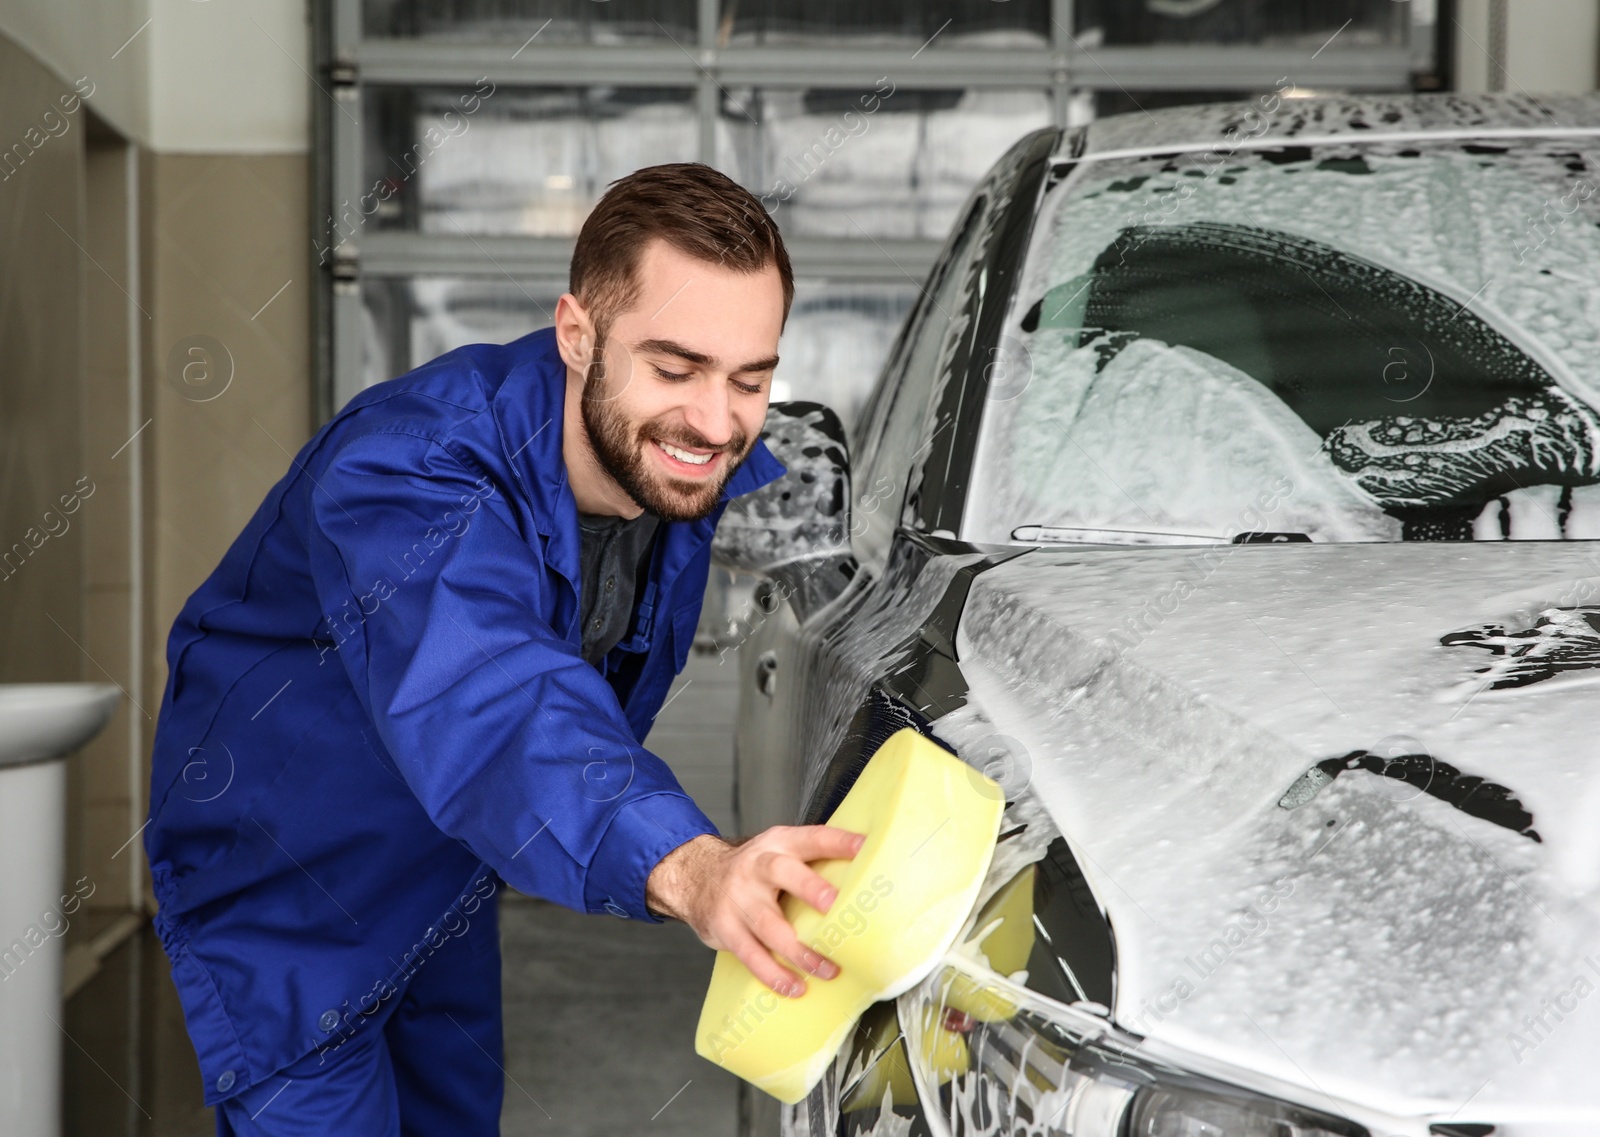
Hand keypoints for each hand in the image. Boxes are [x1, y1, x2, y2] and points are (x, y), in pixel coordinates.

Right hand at [646, 826, 865, 996]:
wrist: (697, 877)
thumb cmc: (753, 869)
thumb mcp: (779, 851)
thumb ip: (813, 861)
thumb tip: (868, 875)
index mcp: (778, 844)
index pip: (812, 838)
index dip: (839, 842)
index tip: (865, 848)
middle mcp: (757, 867)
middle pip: (783, 874)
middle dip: (810, 888)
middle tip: (834, 906)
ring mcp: (739, 898)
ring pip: (770, 925)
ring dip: (800, 950)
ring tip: (827, 969)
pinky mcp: (726, 927)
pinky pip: (751, 954)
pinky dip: (773, 974)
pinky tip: (794, 986)